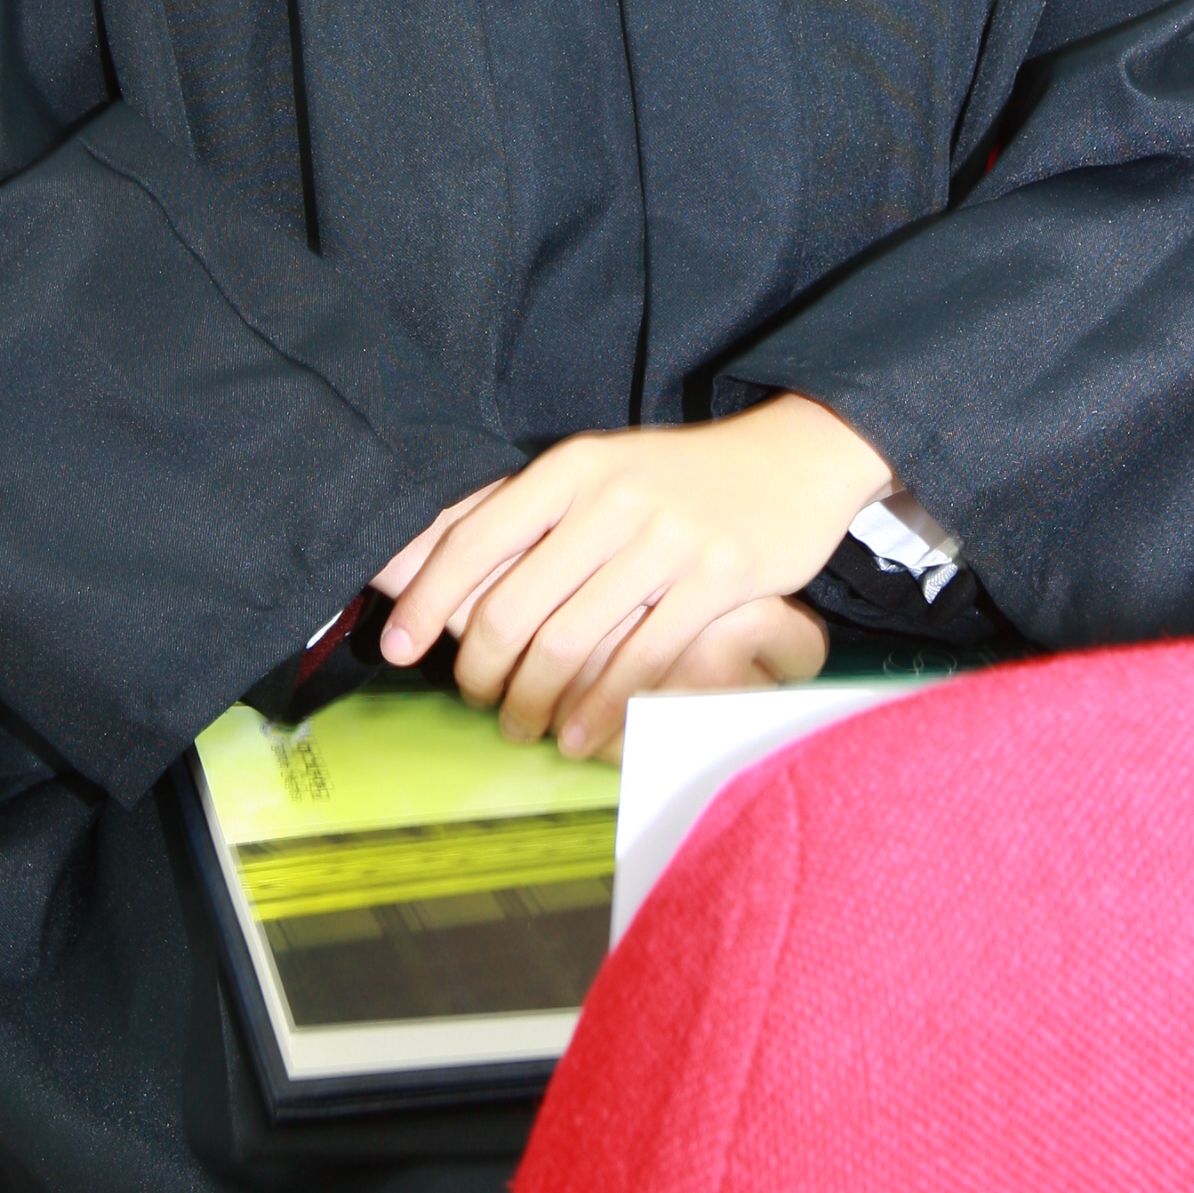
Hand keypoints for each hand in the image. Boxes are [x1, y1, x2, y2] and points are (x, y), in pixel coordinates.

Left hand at [375, 397, 889, 759]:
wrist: (794, 457)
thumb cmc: (680, 476)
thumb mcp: (601, 469)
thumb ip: (532, 512)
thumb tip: (435, 563)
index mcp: (571, 467)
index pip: (473, 539)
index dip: (426, 601)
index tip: (399, 648)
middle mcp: (611, 498)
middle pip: (514, 605)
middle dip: (482, 671)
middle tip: (476, 701)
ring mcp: (667, 538)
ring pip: (572, 643)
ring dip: (535, 702)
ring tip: (524, 729)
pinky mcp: (717, 579)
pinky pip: (642, 661)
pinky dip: (601, 709)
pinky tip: (581, 735)